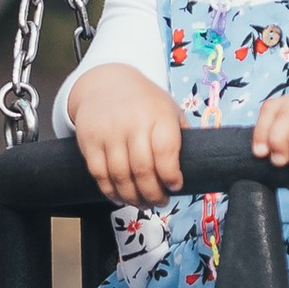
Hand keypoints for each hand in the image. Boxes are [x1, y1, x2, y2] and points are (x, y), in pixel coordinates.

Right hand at [70, 65, 186, 202]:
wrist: (106, 83)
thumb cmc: (145, 103)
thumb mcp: (170, 109)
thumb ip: (182, 135)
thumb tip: (199, 165)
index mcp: (158, 115)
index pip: (165, 151)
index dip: (171, 176)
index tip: (175, 186)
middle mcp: (132, 123)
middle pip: (143, 169)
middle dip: (153, 194)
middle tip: (160, 202)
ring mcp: (109, 133)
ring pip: (120, 176)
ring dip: (132, 198)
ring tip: (142, 203)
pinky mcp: (89, 141)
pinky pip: (99, 174)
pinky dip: (110, 192)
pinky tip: (120, 197)